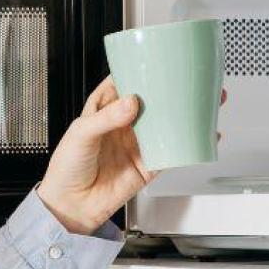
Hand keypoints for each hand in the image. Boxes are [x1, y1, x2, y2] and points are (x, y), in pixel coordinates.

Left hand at [36, 77, 225, 234]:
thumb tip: (130, 103)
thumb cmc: (66, 168)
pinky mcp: (147, 166)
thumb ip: (105, 119)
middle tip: (190, 78)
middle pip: (152, 103)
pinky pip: (172, 153)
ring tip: (203, 101)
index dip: (140, 72)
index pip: (125, 84)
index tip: (157, 61)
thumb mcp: (81, 134)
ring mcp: (137, 145)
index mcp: (103, 111)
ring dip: (184, 114)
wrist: (70, 206)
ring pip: (165, 125)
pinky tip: (201, 135)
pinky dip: (188, 145)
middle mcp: (122, 125)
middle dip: (171, 91)